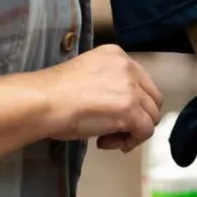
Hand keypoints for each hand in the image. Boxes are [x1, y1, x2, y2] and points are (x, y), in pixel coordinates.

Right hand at [32, 44, 162, 152]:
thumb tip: (112, 104)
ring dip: (133, 131)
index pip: (140, 80)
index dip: (130, 101)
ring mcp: (132, 88)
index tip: (110, 114)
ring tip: (107, 138)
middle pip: (152, 97)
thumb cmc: (54, 92)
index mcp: (117, 54)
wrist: (44, 101)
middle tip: (113, 130)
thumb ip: (106, 81)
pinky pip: (145, 131)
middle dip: (137, 116)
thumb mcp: (86, 74)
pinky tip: (106, 142)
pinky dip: (130, 142)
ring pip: (151, 115)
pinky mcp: (130, 110)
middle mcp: (129, 67)